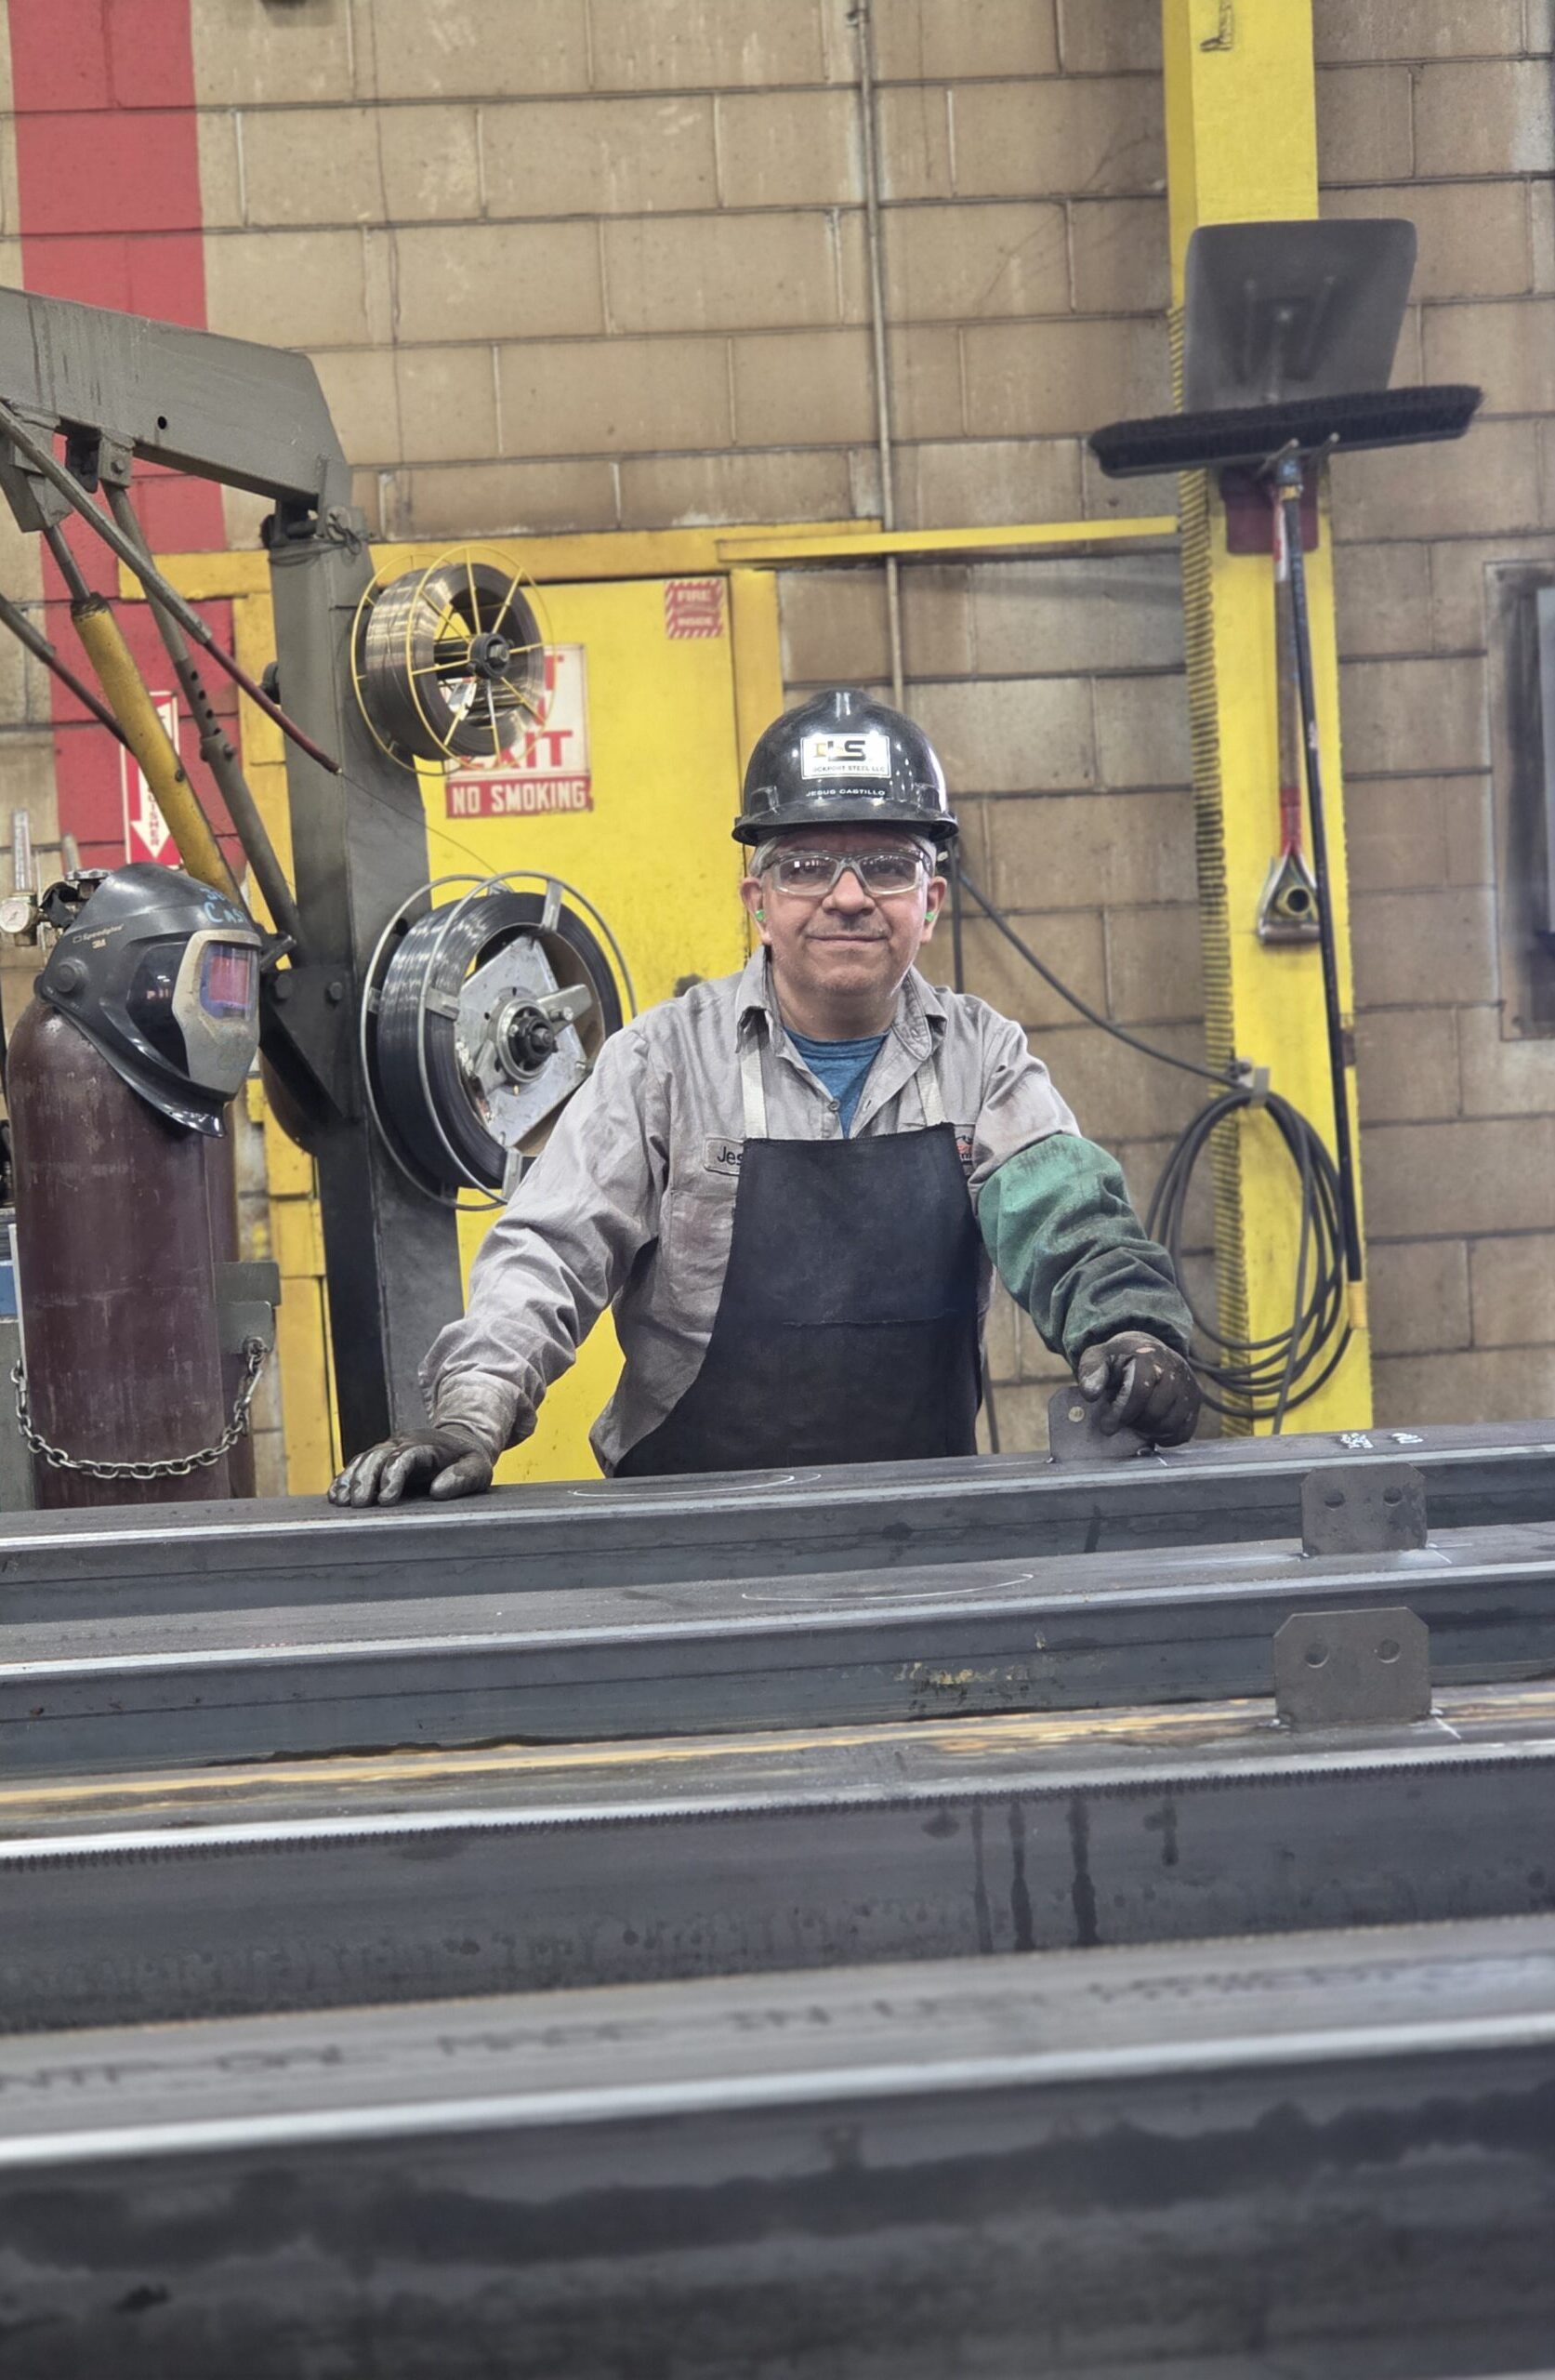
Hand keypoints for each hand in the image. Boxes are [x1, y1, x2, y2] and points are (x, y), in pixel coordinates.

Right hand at [329, 1422, 493, 1506]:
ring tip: (342, 1502)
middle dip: (366, 1480)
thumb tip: (439, 1490)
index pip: (404, 1456)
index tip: (386, 1499)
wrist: (458, 1444)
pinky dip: (345, 1478)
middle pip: (378, 1456)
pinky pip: (357, 1464)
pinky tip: (336, 1495)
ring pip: (364, 1459)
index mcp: (426, 1444)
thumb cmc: (468, 1461)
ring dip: (351, 1480)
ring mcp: (388, 1448)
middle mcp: (402, 1442)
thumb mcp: (478, 1468)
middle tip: (359, 1505)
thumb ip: (463, 1477)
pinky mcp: (379, 1457)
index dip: (393, 1476)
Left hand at [1076, 1332, 1199, 1445]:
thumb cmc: (1120, 1359)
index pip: (1140, 1391)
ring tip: (1136, 1422)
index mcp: (1148, 1357)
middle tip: (1123, 1421)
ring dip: (1149, 1430)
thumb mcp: (1098, 1357)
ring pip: (1170, 1424)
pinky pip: (1184, 1432)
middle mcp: (1175, 1369)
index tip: (1106, 1426)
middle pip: (1155, 1411)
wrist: (1149, 1352)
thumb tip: (1091, 1394)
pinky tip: (1151, 1429)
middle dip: (1134, 1422)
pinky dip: (1166, 1437)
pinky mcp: (1196, 1402)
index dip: (1121, 1413)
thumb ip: (1091, 1372)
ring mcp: (1189, 1386)